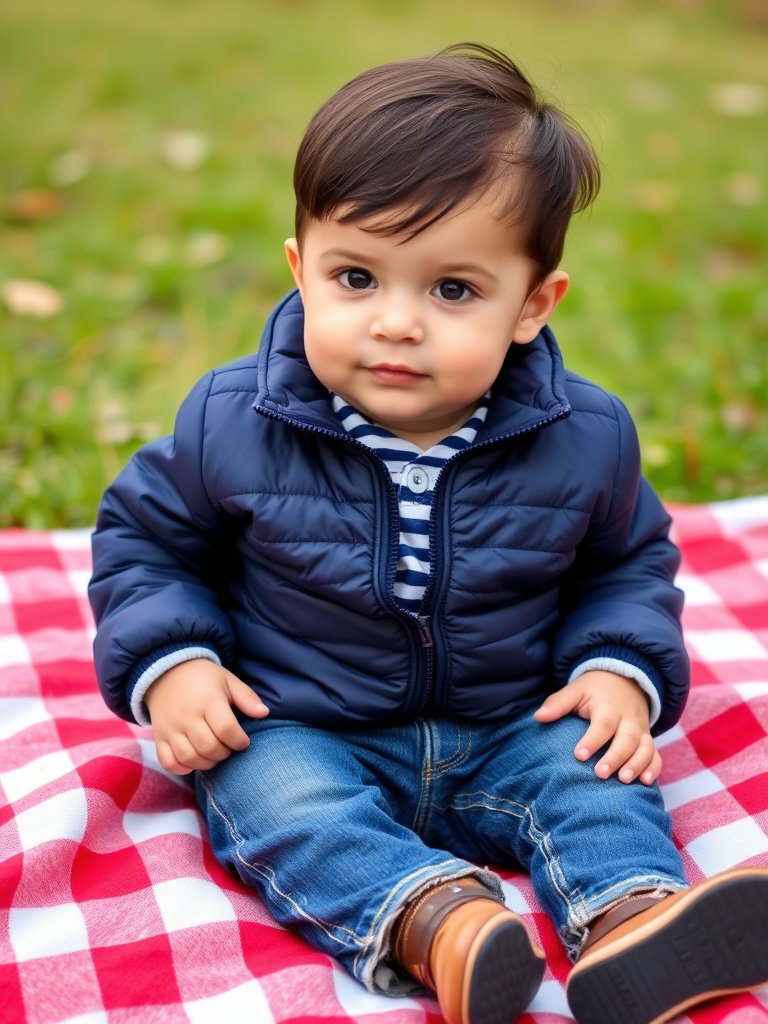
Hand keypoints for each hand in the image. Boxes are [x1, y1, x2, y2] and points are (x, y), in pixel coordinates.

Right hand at [144, 658, 268, 774]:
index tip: (243, 741)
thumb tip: (264, 713)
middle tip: (228, 747)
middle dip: (224, 753)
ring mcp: (171, 728)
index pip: (226, 729)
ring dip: (206, 763)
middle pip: (209, 747)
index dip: (239, 741)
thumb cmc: (204, 678)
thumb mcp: (228, 680)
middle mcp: (188, 716)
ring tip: (214, 754)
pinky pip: (168, 762)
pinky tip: (192, 761)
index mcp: (208, 701)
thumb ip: (247, 697)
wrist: (167, 672)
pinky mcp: (159, 737)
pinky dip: (182, 768)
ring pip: (190, 757)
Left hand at [533, 670, 660, 784]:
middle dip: (615, 757)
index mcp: (609, 707)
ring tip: (623, 780)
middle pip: (628, 738)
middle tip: (600, 774)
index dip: (593, 740)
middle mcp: (629, 719)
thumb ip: (558, 703)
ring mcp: (641, 730)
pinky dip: (653, 768)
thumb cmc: (595, 689)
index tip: (578, 755)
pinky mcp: (648, 739)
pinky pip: (655, 754)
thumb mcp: (576, 690)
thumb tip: (538, 717)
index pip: (604, 724)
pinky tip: (645, 782)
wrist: (625, 679)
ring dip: (636, 764)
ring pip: (645, 748)